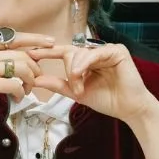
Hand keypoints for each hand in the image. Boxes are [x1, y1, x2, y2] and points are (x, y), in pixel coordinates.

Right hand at [0, 33, 52, 136]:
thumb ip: (1, 60)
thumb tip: (30, 57)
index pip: (15, 37)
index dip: (35, 40)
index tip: (51, 43)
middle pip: (22, 55)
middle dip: (34, 69)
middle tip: (33, 83)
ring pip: (22, 68)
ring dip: (30, 81)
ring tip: (25, 91)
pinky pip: (15, 84)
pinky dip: (21, 92)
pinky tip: (17, 99)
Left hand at [29, 43, 158, 124]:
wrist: (129, 109)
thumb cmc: (107, 100)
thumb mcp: (77, 93)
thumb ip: (58, 84)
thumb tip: (36, 80)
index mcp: (87, 60)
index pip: (63, 52)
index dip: (47, 53)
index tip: (29, 54)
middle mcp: (95, 52)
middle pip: (70, 52)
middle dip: (68, 71)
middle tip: (75, 89)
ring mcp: (106, 49)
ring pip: (80, 53)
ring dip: (76, 71)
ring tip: (80, 88)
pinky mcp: (117, 50)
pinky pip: (95, 53)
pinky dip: (85, 64)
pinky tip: (82, 74)